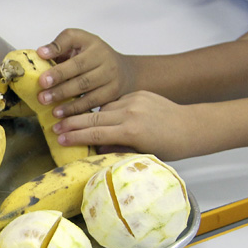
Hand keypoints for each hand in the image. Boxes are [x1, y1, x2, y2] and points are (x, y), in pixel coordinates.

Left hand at [35, 28, 136, 117]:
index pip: (72, 44)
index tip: (41, 70)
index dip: (56, 53)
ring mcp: (110, 76)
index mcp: (91, 43)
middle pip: (80, 70)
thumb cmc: (93, 56)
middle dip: (60, 86)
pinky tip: (66, 118)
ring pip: (87, 89)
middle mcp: (104, 58)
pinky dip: (78, 111)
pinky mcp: (113, 92)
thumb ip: (59, 46)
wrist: (124, 70)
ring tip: (53, 111)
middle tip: (42, 96)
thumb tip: (41, 53)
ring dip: (68, 103)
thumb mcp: (78, 43)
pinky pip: (94, 103)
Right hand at [52, 91, 196, 160]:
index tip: (59, 139)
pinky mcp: (139, 93)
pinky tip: (101, 116)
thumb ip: (117, 149)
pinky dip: (107, 110)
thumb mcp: (142, 154)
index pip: (95, 133)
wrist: (193, 126)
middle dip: (71, 122)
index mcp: (132, 131)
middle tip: (54, 126)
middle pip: (93, 117)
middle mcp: (131, 113)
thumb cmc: (170, 147)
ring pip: (103, 108)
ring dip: (89, 115)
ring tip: (72, 122)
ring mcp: (134, 100)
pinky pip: (115, 102)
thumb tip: (95, 148)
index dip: (75, 137)